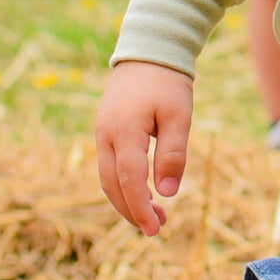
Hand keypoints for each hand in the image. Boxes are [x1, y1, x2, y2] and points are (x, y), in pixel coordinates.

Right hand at [95, 61, 194, 234]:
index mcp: (124, 131)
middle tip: (157, 228)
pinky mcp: (105, 131)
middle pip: (112, 185)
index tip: (155, 229)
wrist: (149, 51)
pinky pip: (109, 165)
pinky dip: (122, 184)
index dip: (140, 208)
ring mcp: (102, 133)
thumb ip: (172, 154)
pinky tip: (142, 192)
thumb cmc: (167, 83)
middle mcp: (106, 135)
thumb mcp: (178, 116)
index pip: (129, 181)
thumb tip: (167, 193)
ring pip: (107, 178)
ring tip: (153, 215)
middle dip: (132, 210)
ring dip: (126, 200)